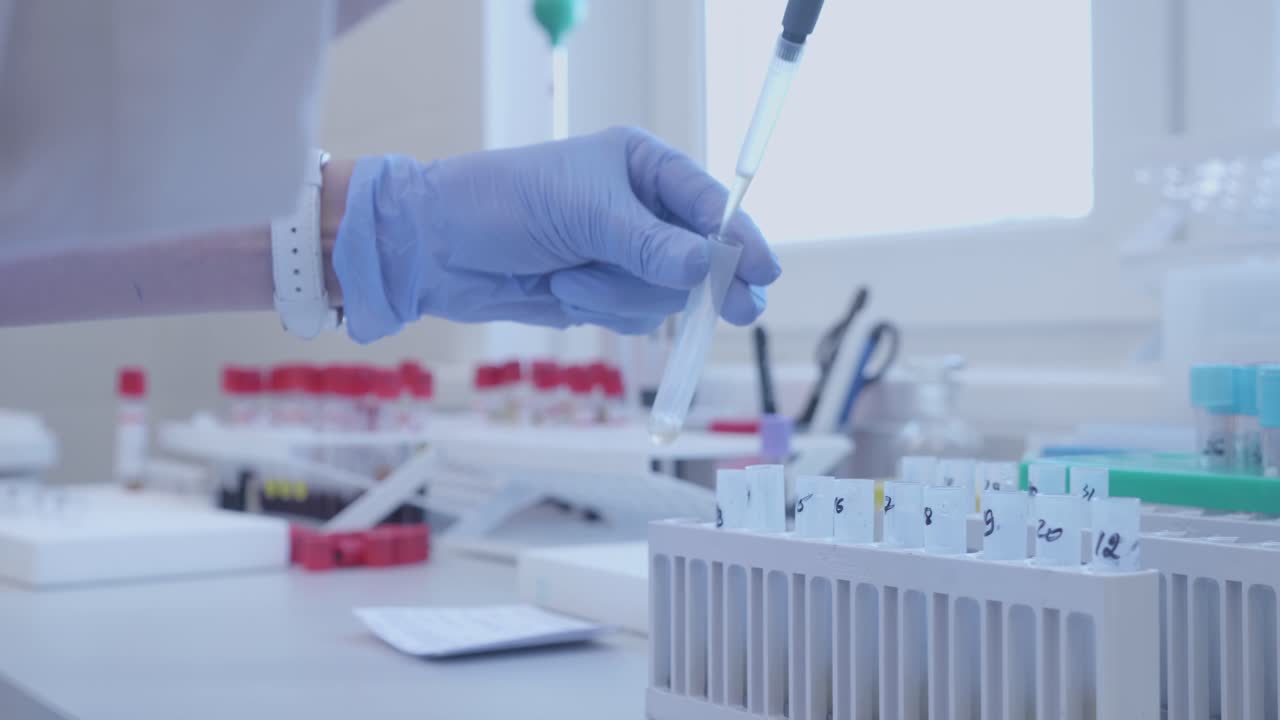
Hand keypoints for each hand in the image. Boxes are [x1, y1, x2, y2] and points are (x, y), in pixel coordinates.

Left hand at [332, 126, 779, 342]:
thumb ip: (646, 243)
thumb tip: (704, 265)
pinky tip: (563, 290)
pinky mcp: (602, 292)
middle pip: (699, 257)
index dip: (739, 238)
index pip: (709, 203)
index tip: (762, 271)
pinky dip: (602, 310)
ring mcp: (623, 254)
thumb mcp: (580, 214)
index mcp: (642, 166)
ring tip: (571, 276)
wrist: (436, 248)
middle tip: (736, 309)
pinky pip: (634, 316)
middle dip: (697, 280)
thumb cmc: (502, 204)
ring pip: (665, 294)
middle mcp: (641, 209)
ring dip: (620, 295)